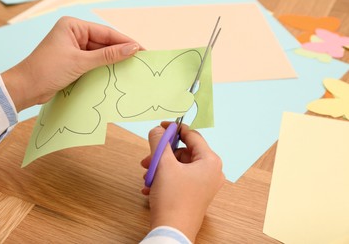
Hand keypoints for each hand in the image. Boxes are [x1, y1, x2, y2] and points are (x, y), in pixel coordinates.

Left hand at [1, 16, 140, 111]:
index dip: (124, 41)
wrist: (26, 88)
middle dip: (120, 51)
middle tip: (139, 60)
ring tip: (131, 67)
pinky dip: (103, 67)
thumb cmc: (47, 70)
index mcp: (73, 26)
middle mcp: (74, 34)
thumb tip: (131, 49)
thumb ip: (107, 55)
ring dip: (113, 61)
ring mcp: (73, 48)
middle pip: (104, 42)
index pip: (105, 33)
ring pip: (100, 53)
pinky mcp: (73, 61)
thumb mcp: (80, 61)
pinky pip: (93, 62)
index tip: (141, 49)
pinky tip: (116, 72)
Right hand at [141, 122, 224, 241]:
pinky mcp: (196, 195)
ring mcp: (205, 185)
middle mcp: (212, 172)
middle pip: (184, 152)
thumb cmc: (172, 198)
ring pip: (179, 167)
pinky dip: (164, 179)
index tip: (160, 126)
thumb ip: (159, 142)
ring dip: (160, 168)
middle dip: (162, 155)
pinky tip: (149, 187)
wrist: (172, 231)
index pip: (192, 136)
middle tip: (147, 159)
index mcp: (210, 161)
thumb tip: (158, 130)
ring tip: (146, 176)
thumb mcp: (163, 164)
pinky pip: (180, 179)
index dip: (175, 129)